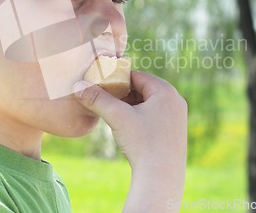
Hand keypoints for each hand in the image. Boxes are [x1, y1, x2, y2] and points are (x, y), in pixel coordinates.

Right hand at [73, 70, 187, 211]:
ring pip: (149, 103)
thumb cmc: (142, 143)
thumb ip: (97, 99)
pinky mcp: (176, 132)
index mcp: (166, 91)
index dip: (118, 78)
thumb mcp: (117, 117)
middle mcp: (176, 100)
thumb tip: (77, 86)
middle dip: (123, 93)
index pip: (137, 76)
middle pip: (144, 88)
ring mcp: (178, 117)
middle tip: (105, 99)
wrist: (160, 178)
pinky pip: (155, 116)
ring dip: (130, 106)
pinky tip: (127, 127)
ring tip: (113, 113)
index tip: (102, 84)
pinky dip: (139, 117)